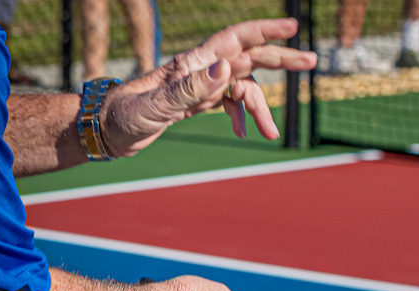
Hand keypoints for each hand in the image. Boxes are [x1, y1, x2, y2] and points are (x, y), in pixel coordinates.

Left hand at [99, 18, 316, 157]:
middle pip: (249, 58)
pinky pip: (229, 103)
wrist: (106, 130)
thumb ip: (190, 89)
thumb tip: (225, 69)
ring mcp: (200, 85)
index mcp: (193, 64)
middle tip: (312, 61)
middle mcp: (201, 69)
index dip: (265, 31)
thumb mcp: (156, 106)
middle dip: (282, 59)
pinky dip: (241, 116)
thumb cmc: (125, 115)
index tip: (293, 28)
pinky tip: (244, 134)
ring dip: (260, 108)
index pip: (236, 40)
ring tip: (271, 134)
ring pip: (242, 87)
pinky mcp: (196, 102)